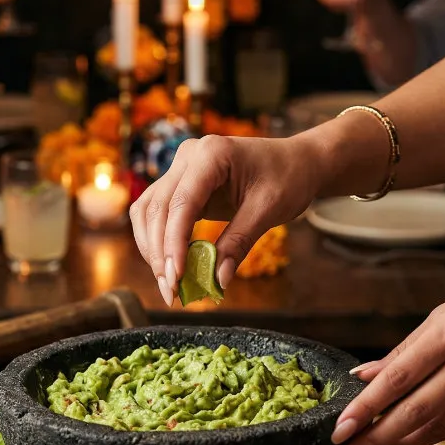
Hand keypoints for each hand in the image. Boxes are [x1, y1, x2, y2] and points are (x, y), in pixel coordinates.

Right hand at [129, 133, 321, 305]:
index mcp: (211, 154)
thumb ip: (239, 242)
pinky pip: (157, 212)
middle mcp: (188, 156)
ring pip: (148, 210)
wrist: (297, 162)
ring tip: (168, 284)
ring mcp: (181, 168)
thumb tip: (217, 279)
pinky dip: (159, 240)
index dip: (173, 243)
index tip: (176, 277)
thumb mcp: (268, 210)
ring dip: (152, 248)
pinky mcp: (180, 184)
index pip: (181, 203)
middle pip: (156, 207)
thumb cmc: (287, 178)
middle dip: (159, 252)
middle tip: (171, 290)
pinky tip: (170, 266)